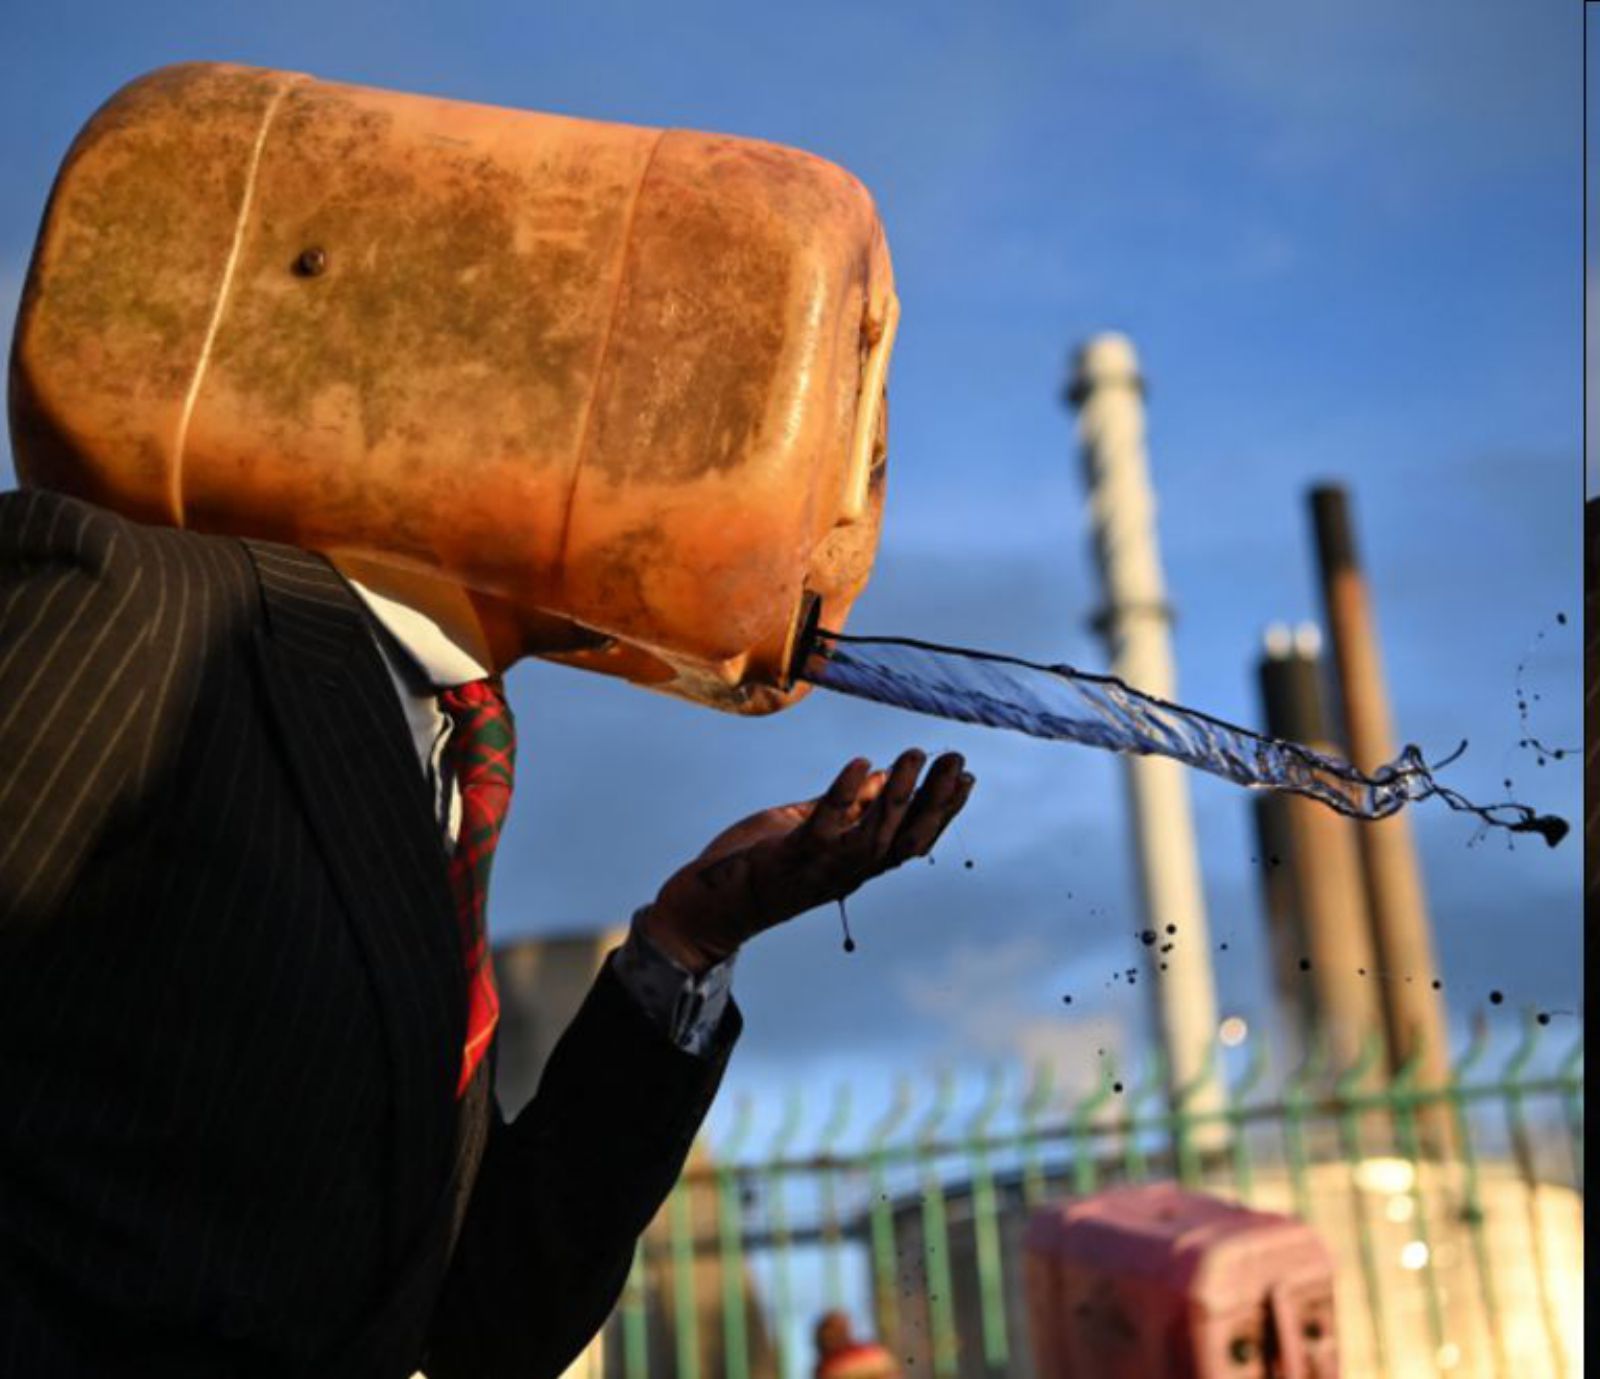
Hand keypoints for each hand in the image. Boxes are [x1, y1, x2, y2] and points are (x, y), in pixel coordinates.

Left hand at [638, 750, 973, 972]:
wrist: (709, 905)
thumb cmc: (759, 864)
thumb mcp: (810, 826)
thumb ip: (848, 806)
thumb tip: (884, 775)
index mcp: (856, 864)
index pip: (911, 840)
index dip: (942, 812)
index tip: (966, 777)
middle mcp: (847, 872)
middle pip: (904, 840)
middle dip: (935, 801)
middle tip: (957, 761)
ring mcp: (820, 868)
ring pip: (873, 835)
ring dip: (899, 795)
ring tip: (916, 755)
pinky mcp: (789, 858)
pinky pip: (824, 827)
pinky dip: (845, 796)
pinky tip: (861, 763)